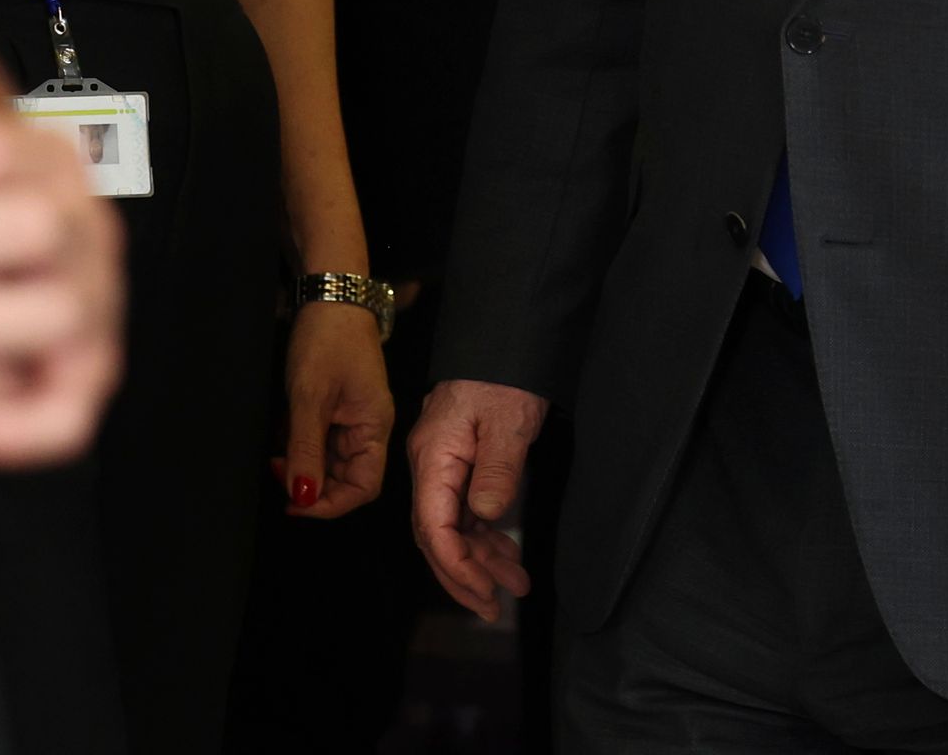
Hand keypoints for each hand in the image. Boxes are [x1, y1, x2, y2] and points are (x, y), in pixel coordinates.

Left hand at [273, 298, 394, 517]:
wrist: (329, 296)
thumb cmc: (327, 340)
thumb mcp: (309, 398)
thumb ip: (305, 450)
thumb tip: (303, 496)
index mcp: (374, 427)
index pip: (363, 487)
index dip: (330, 503)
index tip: (294, 501)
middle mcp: (368, 427)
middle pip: (345, 478)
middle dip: (310, 483)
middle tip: (277, 471)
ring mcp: (352, 417)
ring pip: (329, 462)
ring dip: (301, 464)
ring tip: (276, 449)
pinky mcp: (336, 408)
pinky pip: (320, 441)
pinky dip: (299, 444)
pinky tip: (282, 431)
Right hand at [407, 377, 548, 618]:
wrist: (505, 339)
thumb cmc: (503, 374)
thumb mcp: (508, 422)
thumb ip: (497, 472)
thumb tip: (486, 517)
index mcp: (433, 457)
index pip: (433, 527)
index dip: (455, 566)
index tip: (482, 592)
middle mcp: (431, 465)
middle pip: (436, 535)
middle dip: (463, 575)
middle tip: (492, 607)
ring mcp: (445, 465)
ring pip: (454, 526)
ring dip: (482, 558)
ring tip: (516, 585)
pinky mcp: (461, 462)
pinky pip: (466, 510)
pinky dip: (485, 535)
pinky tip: (506, 553)